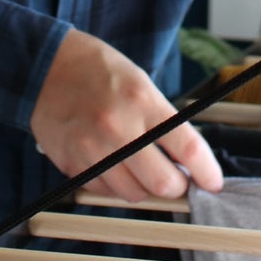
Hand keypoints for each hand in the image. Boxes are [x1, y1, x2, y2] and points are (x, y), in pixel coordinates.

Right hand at [30, 28, 224, 204]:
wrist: (46, 67)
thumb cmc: (100, 71)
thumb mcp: (141, 83)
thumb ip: (163, 121)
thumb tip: (186, 162)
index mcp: (142, 100)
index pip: (187, 147)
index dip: (207, 172)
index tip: (213, 183)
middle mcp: (118, 127)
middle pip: (162, 183)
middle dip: (176, 187)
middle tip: (177, 179)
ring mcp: (93, 148)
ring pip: (133, 193)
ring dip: (145, 188)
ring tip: (142, 169)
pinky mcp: (72, 163)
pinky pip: (105, 191)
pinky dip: (116, 185)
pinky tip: (114, 165)